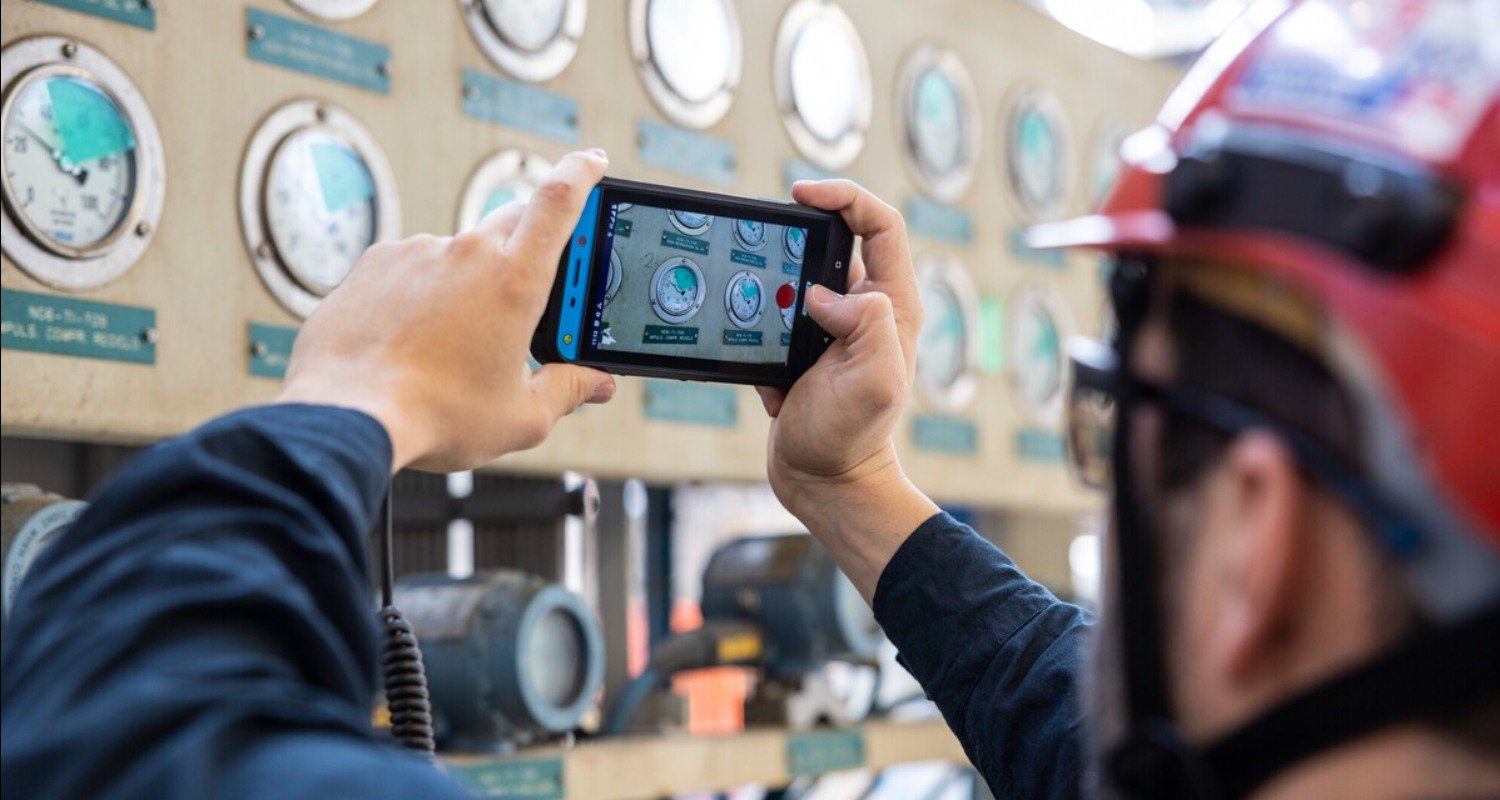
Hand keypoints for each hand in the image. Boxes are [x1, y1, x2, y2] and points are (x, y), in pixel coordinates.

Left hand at [276, 149, 616, 471]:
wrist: (347, 416)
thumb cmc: (436, 417)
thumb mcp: (521, 416)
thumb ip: (568, 390)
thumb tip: (596, 384)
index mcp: (514, 282)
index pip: (560, 200)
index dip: (582, 171)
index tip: (593, 159)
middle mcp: (466, 253)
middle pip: (515, 221)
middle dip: (534, 243)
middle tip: (536, 290)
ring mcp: (416, 252)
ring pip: (462, 251)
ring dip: (472, 282)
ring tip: (458, 341)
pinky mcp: (375, 263)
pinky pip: (414, 266)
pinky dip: (424, 292)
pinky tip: (415, 338)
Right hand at [757, 180, 938, 598]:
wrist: (824, 483)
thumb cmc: (852, 439)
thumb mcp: (874, 381)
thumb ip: (865, 325)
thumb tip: (824, 293)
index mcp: (892, 306)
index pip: (879, 224)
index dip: (844, 197)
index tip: (801, 194)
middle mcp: (867, 310)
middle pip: (834, 240)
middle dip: (796, 242)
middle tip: (769, 256)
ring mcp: (833, 329)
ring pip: (798, 277)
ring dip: (773, 293)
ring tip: (766, 330)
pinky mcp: (802, 348)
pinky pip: (774, 316)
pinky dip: (760, 331)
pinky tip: (769, 373)